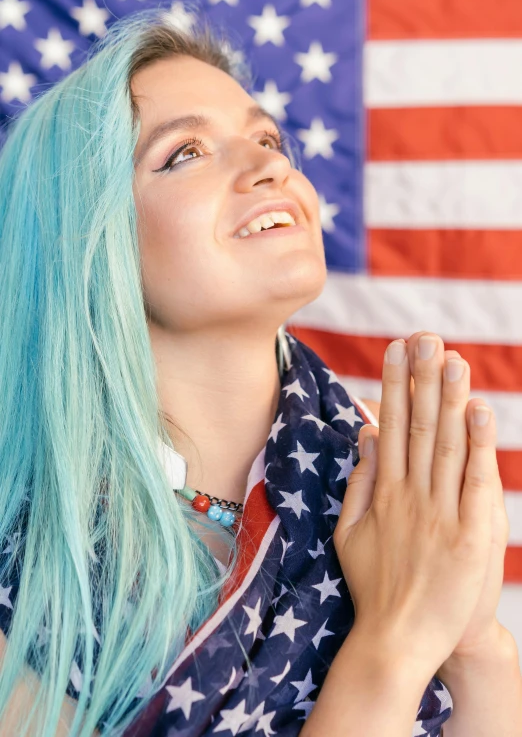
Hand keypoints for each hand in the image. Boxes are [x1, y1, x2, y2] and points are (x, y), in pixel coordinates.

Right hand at [334, 331, 497, 675]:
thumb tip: (366, 433)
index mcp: (381, 492)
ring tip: (451, 358)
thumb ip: (357, 481)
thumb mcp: (348, 532)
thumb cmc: (374, 585)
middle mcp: (408, 495)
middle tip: (425, 336)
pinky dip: (478, 444)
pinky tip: (478, 409)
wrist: (397, 641)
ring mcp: (437, 514)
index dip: (394, 385)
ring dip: (448, 399)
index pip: (390, 426)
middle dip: (421, 378)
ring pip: (445, 445)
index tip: (397, 347)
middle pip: (418, 427)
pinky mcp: (466, 536)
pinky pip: (474, 483)